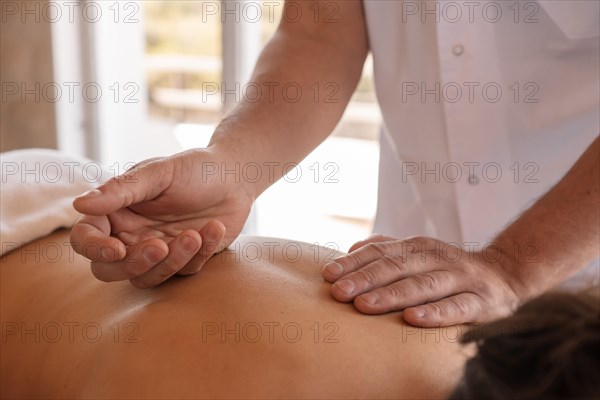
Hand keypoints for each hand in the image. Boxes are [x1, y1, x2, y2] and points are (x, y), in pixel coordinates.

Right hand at [70, 148, 253, 287]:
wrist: (234, 177)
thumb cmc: (193, 169)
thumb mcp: (159, 173)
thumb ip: (121, 190)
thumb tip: (80, 204)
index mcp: (115, 213)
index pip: (85, 238)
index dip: (94, 249)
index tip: (117, 249)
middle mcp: (130, 236)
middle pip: (109, 271)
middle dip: (135, 264)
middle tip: (160, 246)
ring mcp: (156, 252)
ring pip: (147, 278)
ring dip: (172, 262)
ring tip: (195, 234)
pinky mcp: (184, 261)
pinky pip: (184, 273)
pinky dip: (200, 254)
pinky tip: (214, 228)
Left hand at [322, 235, 523, 326]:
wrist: (505, 275)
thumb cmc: (448, 268)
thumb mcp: (418, 253)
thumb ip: (387, 249)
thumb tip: (351, 248)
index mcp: (418, 247)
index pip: (380, 252)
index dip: (354, 263)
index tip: (327, 275)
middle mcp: (436, 258)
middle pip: (397, 267)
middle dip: (365, 279)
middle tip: (338, 293)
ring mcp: (459, 278)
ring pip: (422, 285)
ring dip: (392, 295)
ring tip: (364, 306)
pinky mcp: (481, 301)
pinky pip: (457, 307)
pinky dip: (435, 313)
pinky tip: (412, 319)